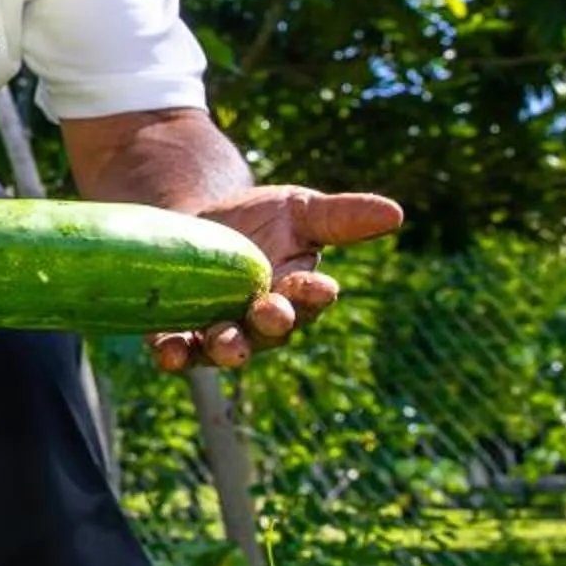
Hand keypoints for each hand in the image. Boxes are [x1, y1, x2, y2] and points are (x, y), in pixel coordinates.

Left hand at [149, 186, 401, 372]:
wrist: (196, 217)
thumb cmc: (258, 218)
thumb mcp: (299, 210)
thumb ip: (342, 217)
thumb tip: (397, 213)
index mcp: (296, 294)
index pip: (311, 299)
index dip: (314, 295)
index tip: (319, 286)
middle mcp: (260, 322)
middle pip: (270, 331)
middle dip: (272, 324)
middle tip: (272, 313)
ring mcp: (219, 329)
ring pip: (227, 347)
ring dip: (228, 348)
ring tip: (226, 343)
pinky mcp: (178, 331)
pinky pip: (179, 350)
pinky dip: (175, 355)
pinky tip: (168, 353)